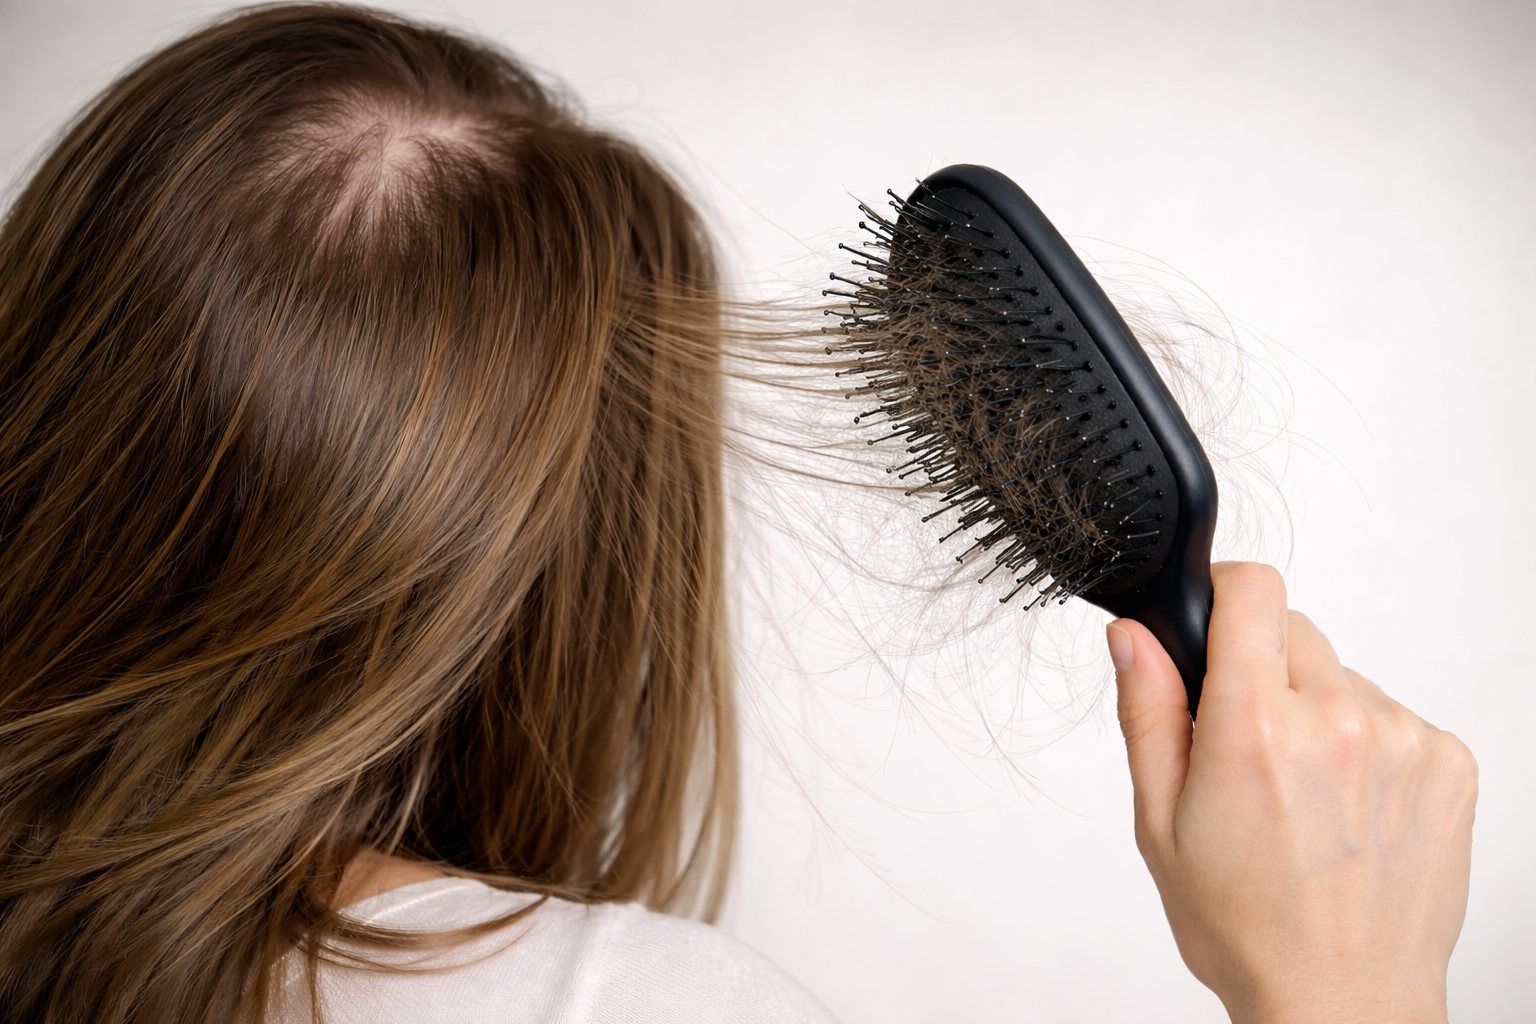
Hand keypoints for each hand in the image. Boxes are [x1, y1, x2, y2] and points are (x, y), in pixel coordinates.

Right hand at [1110, 562, 1476, 1023]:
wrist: (1343, 1000)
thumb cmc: (1245, 925)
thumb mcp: (1160, 822)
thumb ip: (1148, 712)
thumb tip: (1136, 636)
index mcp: (1257, 730)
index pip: (1254, 590)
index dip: (1224, 594)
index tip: (1214, 626)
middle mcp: (1339, 722)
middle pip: (1294, 630)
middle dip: (1261, 670)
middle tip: (1247, 746)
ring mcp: (1403, 740)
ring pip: (1342, 676)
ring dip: (1316, 710)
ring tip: (1302, 793)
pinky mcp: (1449, 763)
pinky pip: (1391, 714)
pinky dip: (1364, 743)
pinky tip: (1346, 807)